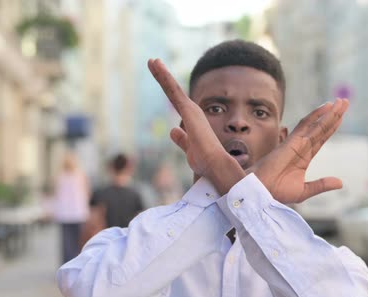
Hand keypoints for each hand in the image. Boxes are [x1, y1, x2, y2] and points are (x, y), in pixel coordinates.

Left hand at [147, 59, 244, 193]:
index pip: (177, 102)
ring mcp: (190, 109)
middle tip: (153, 62)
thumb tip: (173, 131)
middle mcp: (192, 111)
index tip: (162, 79)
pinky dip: (164, 77)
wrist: (215, 164)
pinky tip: (156, 65)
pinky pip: (172, 90)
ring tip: (152, 61)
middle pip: (174, 91)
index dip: (169, 90)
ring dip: (161, 73)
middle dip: (164, 77)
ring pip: (172, 87)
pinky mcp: (188, 109)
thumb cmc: (205, 161)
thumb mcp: (188, 149)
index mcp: (192, 120)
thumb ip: (181, 139)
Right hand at [250, 99, 348, 203]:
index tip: (341, 117)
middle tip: (345, 101)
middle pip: (321, 127)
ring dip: (329, 113)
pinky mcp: (292, 141)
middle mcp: (301, 147)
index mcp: (304, 157)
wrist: (261, 191)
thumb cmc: (277, 192)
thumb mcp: (304, 190)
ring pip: (316, 124)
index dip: (331, 126)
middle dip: (334, 115)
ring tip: (342, 102)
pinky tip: (327, 107)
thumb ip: (321, 185)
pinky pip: (305, 125)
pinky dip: (316, 115)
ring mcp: (297, 143)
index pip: (321, 138)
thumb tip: (340, 183)